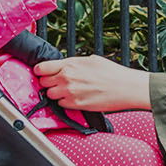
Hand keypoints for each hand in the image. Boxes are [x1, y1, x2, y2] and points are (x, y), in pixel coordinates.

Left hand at [33, 55, 151, 110]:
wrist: (125, 87)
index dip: (40, 71)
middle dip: (49, 82)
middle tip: (57, 82)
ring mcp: (70, 92)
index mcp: (69, 64)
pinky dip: (65, 102)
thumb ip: (73, 64)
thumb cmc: (112, 73)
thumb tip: (64, 66)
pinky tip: (76, 98)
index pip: (41, 68)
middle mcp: (66, 78)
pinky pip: (61, 105)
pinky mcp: (75, 105)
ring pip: (50, 95)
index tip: (42, 73)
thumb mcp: (90, 60)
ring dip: (56, 93)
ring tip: (69, 91)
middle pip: (43, 82)